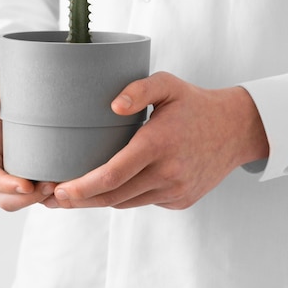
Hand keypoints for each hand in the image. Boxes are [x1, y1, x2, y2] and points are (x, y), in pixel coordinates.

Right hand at [0, 60, 55, 210]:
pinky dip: (59, 190)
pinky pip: (47, 185)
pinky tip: (78, 181)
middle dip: (28, 199)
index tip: (26, 185)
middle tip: (53, 186)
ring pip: (29, 196)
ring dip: (46, 198)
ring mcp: (23, 163)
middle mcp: (4, 159)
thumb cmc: (2, 75)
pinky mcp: (43, 161)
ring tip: (66, 186)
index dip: (5, 186)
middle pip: (7, 197)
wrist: (24, 75)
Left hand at [44, 72, 267, 209]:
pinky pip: (144, 201)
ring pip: (126, 203)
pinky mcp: (181, 200)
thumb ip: (138, 89)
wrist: (236, 129)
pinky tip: (109, 188)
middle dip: (80, 200)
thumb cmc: (194, 103)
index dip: (83, 187)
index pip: (113, 174)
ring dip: (98, 201)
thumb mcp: (168, 84)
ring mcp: (176, 191)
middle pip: (113, 196)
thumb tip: (112, 106)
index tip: (59, 190)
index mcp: (159, 144)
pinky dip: (124, 196)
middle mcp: (167, 173)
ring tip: (72, 196)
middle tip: (51, 197)